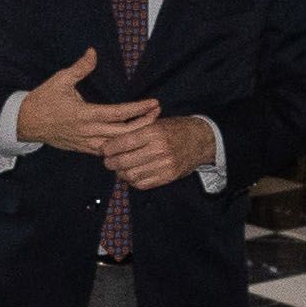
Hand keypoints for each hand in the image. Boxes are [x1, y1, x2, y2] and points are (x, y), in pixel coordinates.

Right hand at [16, 49, 160, 155]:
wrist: (25, 123)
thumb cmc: (43, 99)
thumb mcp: (60, 80)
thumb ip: (80, 67)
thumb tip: (93, 52)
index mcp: (85, 114)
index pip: (119, 113)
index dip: (139, 109)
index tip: (154, 103)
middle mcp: (88, 131)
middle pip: (124, 133)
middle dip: (144, 124)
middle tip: (158, 113)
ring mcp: (86, 142)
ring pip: (117, 145)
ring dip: (135, 136)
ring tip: (149, 126)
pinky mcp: (82, 149)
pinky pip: (106, 151)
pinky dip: (120, 146)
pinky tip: (131, 140)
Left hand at [100, 114, 217, 190]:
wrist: (202, 140)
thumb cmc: (176, 129)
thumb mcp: (157, 122)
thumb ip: (136, 131)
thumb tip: (111, 142)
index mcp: (154, 132)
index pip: (123, 143)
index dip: (108, 148)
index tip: (104, 150)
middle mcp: (159, 149)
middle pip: (124, 162)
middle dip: (110, 163)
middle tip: (107, 162)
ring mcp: (164, 165)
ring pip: (131, 175)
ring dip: (121, 174)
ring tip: (119, 168)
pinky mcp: (168, 177)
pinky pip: (143, 184)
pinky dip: (133, 181)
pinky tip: (132, 175)